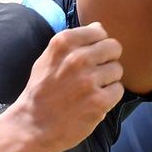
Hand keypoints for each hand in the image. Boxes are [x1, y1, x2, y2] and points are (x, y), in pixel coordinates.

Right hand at [6, 23, 124, 151]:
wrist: (33, 125)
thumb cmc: (41, 91)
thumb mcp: (48, 58)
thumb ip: (74, 41)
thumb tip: (99, 27)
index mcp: (63, 43)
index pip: (99, 31)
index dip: (97, 45)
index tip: (90, 57)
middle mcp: (77, 58)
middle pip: (113, 48)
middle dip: (108, 59)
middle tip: (95, 73)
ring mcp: (89, 80)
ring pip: (117, 69)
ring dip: (108, 79)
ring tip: (92, 89)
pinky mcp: (99, 101)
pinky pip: (118, 89)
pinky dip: (110, 96)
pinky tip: (95, 101)